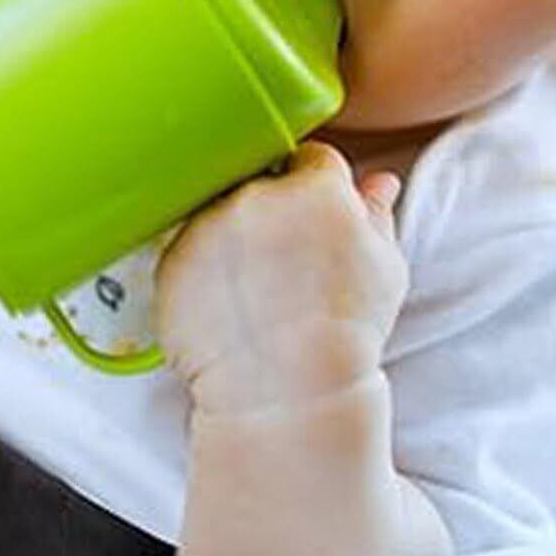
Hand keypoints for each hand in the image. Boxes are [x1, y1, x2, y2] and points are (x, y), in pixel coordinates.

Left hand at [155, 141, 406, 417]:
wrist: (287, 397)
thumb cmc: (347, 337)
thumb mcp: (384, 271)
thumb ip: (378, 214)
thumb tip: (379, 180)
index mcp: (316, 190)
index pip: (313, 158)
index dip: (317, 189)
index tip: (315, 221)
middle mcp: (256, 197)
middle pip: (262, 180)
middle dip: (274, 209)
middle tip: (285, 260)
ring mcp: (207, 226)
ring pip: (221, 211)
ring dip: (235, 235)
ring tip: (256, 289)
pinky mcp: (171, 258)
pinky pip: (188, 248)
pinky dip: (203, 269)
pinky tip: (228, 305)